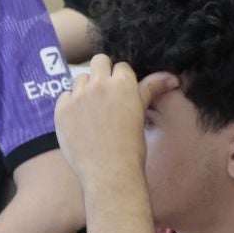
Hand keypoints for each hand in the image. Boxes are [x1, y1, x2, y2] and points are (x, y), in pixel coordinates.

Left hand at [54, 55, 176, 189]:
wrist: (109, 172)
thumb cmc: (131, 146)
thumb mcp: (141, 113)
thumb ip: (151, 89)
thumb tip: (172, 76)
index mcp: (124, 84)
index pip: (121, 66)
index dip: (121, 78)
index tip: (121, 93)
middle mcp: (99, 84)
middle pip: (98, 61)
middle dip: (102, 72)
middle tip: (105, 93)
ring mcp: (78, 95)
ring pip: (80, 78)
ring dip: (85, 88)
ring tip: (92, 110)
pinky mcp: (61, 109)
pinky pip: (64, 96)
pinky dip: (70, 104)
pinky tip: (79, 120)